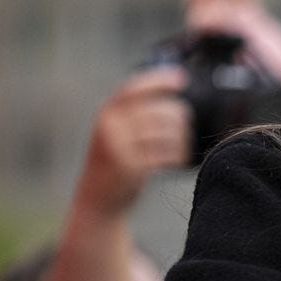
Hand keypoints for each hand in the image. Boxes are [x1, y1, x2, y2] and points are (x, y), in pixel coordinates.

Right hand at [74, 66, 190, 216]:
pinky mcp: (130, 168)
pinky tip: (174, 162)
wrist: (97, 201)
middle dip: (180, 119)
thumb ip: (133, 114)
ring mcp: (119, 147)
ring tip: (178, 149)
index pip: (134, 88)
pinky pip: (166, 155)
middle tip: (183, 130)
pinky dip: (177, 157)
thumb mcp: (115, 133)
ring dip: (180, 141)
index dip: (159, 80)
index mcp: (106, 114)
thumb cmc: (114, 165)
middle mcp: (110, 127)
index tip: (182, 78)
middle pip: (160, 111)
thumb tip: (170, 91)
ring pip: (167, 133)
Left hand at [182, 0, 280, 92]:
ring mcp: (237, 26)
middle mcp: (221, 37)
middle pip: (207, 6)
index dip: (198, 6)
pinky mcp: (256, 20)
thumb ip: (235, 58)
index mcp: (212, 51)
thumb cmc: (266, 92)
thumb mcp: (247, 78)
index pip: (198, 23)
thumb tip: (221, 40)